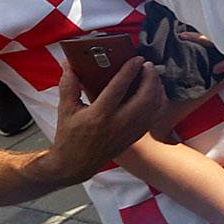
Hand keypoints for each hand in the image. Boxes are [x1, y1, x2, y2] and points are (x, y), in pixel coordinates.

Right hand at [44, 55, 165, 179]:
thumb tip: (69, 64)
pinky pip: (154, 117)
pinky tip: (154, 92)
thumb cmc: (69, 136)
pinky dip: (158, 102)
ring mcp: (129, 132)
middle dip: (150, 78)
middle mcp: (118, 124)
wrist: (75, 164)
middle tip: (147, 65)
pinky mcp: (135, 137)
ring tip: (152, 75)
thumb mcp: (65, 109)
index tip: (136, 59)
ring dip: (156, 89)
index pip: (118, 88)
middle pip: (145, 98)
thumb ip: (68, 85)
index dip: (130, 71)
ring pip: (153, 108)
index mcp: (99, 115)